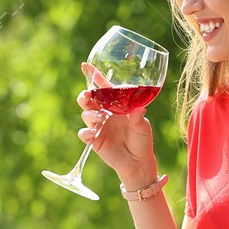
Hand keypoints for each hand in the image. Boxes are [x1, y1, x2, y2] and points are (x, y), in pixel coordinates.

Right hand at [76, 62, 158, 189]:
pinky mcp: (94, 140)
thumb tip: (138, 111)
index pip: (104, 88)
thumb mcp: (144, 129)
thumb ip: (139, 119)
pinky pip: (84, 133)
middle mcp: (105, 113)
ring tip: (102, 119)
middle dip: (85, 95)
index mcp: (117, 105)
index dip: (94, 77)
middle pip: (89, 99)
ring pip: (86, 114)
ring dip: (91, 114)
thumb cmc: (142, 142)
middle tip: (88, 95)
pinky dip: (86, 132)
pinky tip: (93, 134)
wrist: (137, 163)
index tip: (86, 66)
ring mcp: (98, 126)